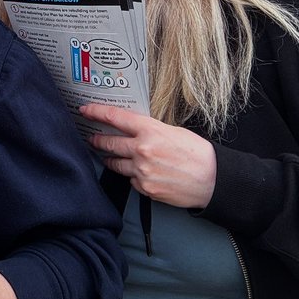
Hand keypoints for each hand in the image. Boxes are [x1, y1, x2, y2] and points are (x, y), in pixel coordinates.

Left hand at [81, 103, 216, 208]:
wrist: (214, 180)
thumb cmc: (197, 153)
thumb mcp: (173, 131)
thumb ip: (149, 130)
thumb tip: (132, 128)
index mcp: (150, 130)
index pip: (114, 117)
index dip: (96, 112)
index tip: (85, 110)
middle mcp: (142, 150)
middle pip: (109, 142)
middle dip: (97, 139)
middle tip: (92, 138)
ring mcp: (142, 171)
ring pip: (115, 163)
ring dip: (109, 159)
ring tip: (107, 156)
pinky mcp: (145, 188)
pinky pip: (130, 180)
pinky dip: (132, 176)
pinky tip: (139, 173)